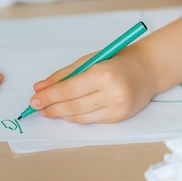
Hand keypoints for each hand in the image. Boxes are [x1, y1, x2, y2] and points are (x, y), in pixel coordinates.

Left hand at [28, 49, 156, 123]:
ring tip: (48, 110)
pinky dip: (75, 117)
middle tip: (37, 107)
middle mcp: (112, 93)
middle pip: (73, 105)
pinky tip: (65, 112)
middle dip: (51, 107)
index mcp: (104, 74)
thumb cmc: (117, 61)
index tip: (34, 99)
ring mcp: (117, 108)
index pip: (69, 89)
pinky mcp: (119, 118)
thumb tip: (39, 88)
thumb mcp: (89, 60)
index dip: (48, 96)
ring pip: (80, 116)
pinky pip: (90, 120)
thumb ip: (63, 75)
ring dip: (61, 114)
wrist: (148, 70)